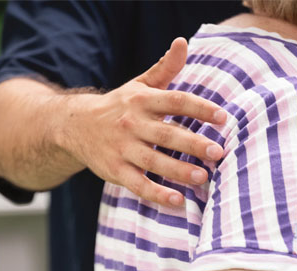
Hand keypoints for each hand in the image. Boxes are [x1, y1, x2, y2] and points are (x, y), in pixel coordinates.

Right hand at [57, 38, 226, 206]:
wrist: (74, 127)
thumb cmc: (119, 106)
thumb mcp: (139, 85)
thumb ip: (164, 68)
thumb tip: (182, 43)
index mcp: (142, 101)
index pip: (175, 101)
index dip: (199, 108)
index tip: (222, 118)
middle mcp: (132, 124)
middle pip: (167, 134)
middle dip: (193, 144)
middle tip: (219, 152)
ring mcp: (123, 149)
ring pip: (153, 161)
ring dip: (178, 170)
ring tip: (202, 177)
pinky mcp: (115, 171)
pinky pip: (138, 184)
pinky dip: (156, 194)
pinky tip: (177, 201)